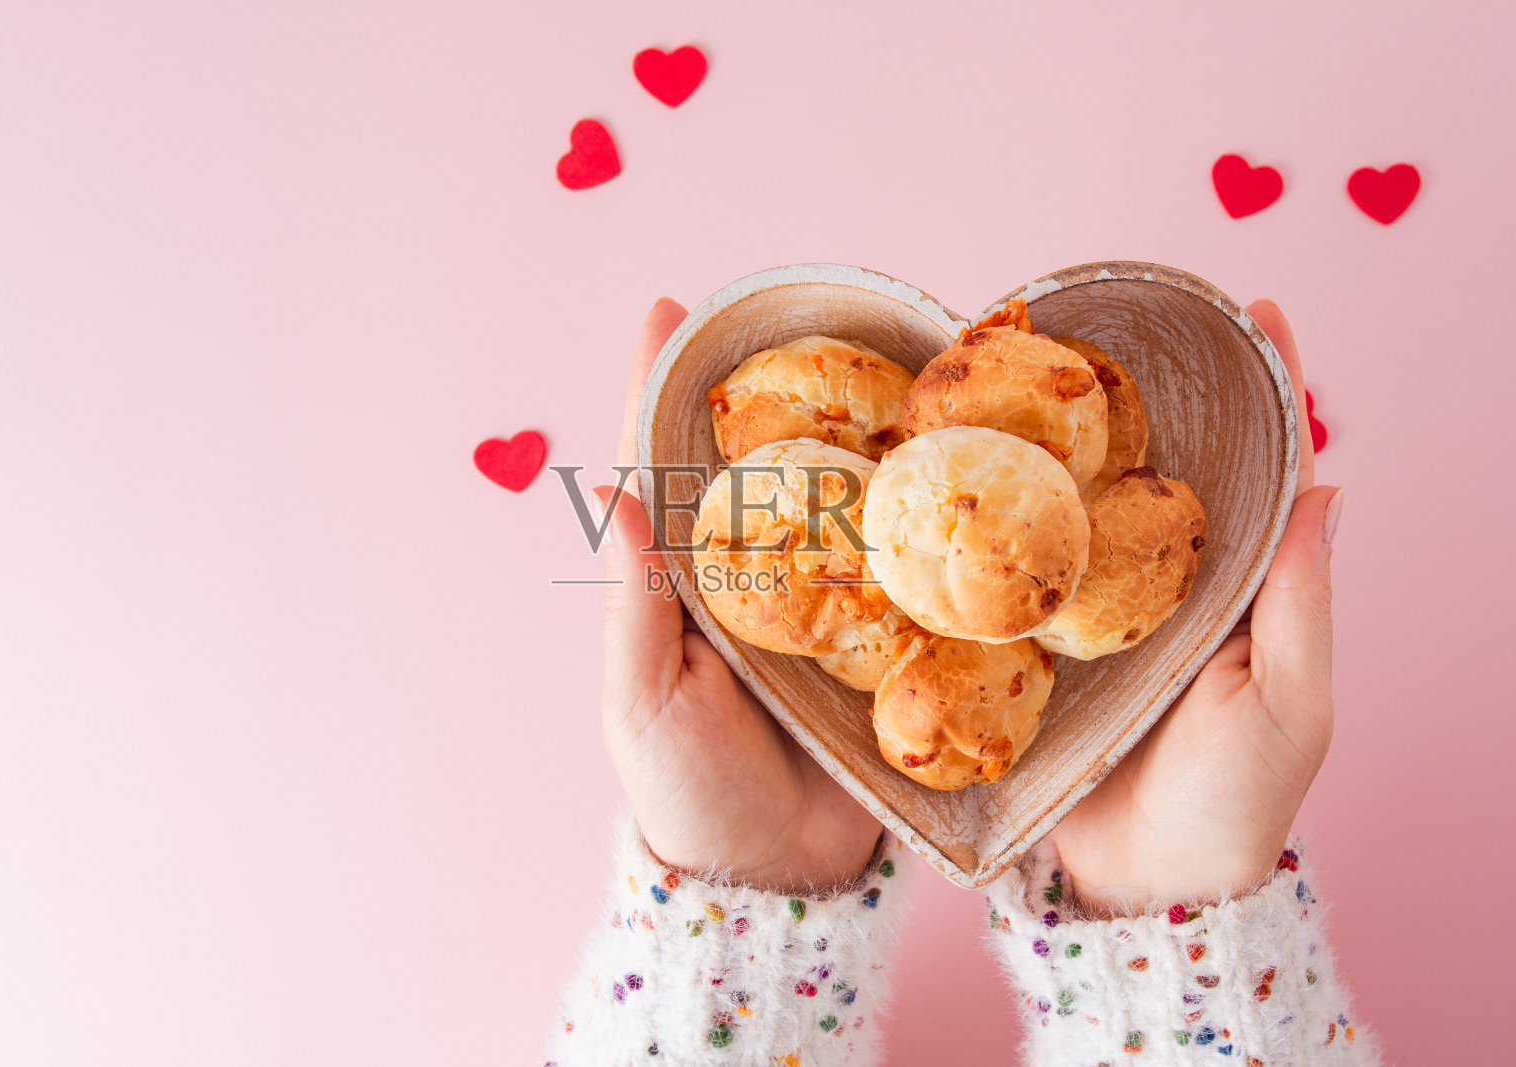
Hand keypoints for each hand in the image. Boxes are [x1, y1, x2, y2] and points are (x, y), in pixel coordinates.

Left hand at [588, 299, 883, 895]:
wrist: (774, 877)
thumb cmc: (686, 788)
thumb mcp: (642, 697)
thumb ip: (637, 600)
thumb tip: (614, 488)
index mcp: (681, 581)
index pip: (661, 465)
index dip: (660, 386)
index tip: (666, 308)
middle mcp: (750, 576)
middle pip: (758, 461)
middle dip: (773, 383)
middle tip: (798, 307)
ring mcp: (819, 604)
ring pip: (836, 498)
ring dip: (857, 432)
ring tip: (888, 358)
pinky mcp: (879, 639)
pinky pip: (898, 565)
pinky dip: (916, 514)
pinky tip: (946, 464)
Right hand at [1051, 299, 1342, 915]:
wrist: (1141, 883)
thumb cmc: (1233, 801)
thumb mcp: (1288, 705)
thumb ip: (1301, 604)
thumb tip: (1332, 486)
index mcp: (1244, 589)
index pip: (1268, 470)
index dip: (1269, 388)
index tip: (1256, 309)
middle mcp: (1171, 585)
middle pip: (1168, 467)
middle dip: (1155, 390)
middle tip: (1125, 317)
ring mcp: (1099, 610)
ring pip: (1088, 506)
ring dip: (1069, 440)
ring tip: (1038, 368)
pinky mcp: (1038, 641)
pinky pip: (1024, 568)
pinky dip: (1005, 517)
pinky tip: (975, 470)